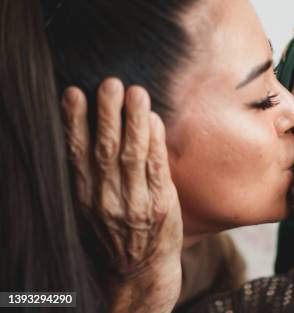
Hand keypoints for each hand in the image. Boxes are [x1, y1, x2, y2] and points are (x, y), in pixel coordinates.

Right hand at [62, 78, 181, 312]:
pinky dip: (155, 143)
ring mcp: (134, 203)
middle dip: (107, 114)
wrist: (141, 269)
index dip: (74, 122)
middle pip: (105, 149)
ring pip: (132, 155)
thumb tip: (91, 127)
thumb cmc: (118, 229)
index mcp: (85, 195)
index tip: (73, 93)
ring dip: (133, 121)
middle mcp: (106, 199)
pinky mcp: (160, 205)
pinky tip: (154, 119)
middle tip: (109, 83)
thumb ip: (93, 172)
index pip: (77, 153)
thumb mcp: (94, 204)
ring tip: (135, 92)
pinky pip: (157, 168)